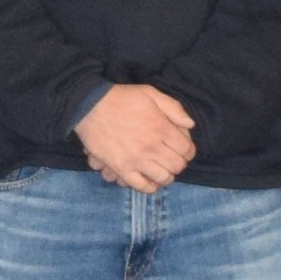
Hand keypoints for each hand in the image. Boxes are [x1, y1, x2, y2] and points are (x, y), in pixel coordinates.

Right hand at [75, 84, 195, 192]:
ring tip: (162, 170)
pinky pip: (141, 186)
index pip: (186, 149)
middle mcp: (152, 145)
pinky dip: (150, 187)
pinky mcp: (121, 168)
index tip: (184, 150)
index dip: (189, 151)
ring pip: (163, 178)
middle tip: (173, 159)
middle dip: (179, 163)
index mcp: (161, 127)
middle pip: (177, 165)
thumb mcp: (150, 93)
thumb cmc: (121, 98)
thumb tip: (191, 124)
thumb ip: (174, 107)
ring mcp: (136, 159)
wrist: (89, 106)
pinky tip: (150, 180)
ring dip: (167, 176)